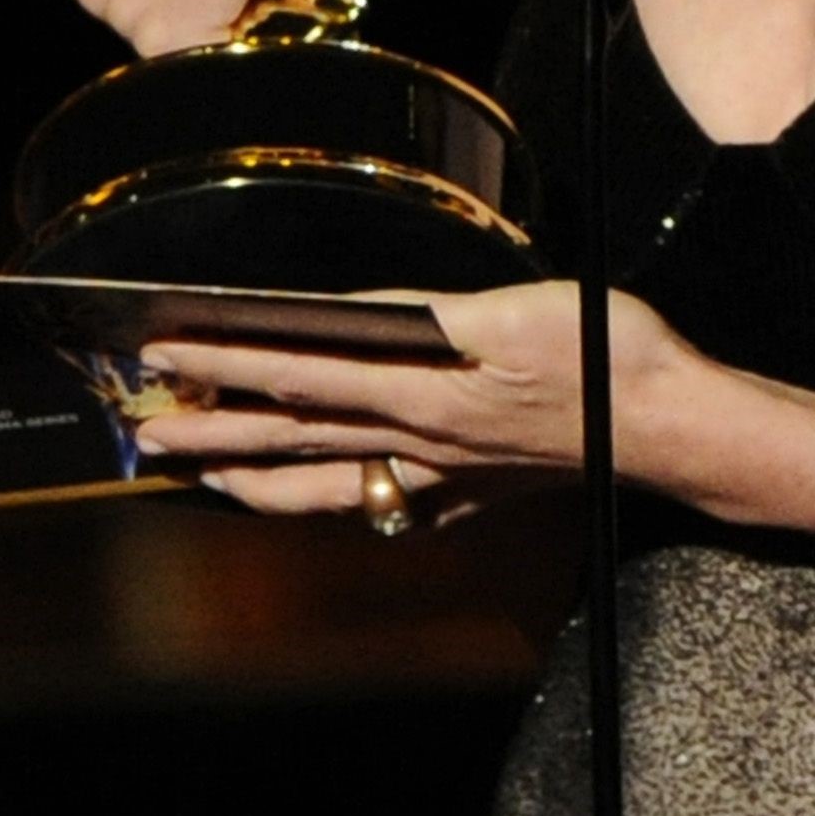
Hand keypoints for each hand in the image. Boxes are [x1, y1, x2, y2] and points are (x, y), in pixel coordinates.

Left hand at [133, 280, 692, 517]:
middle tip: (144, 435)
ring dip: (260, 481)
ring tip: (209, 479)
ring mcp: (445, 478)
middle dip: (212, 433)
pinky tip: (336, 501)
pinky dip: (343, 502)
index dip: (226, 365)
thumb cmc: (605, 356)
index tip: (164, 355)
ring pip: (331, 483)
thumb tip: (355, 317)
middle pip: (295, 438)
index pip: (300, 375)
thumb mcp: (514, 311)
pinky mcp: (475, 493)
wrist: (670, 426)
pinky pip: (387, 504)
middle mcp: (420, 442)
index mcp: (423, 392)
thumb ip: (428, 317)